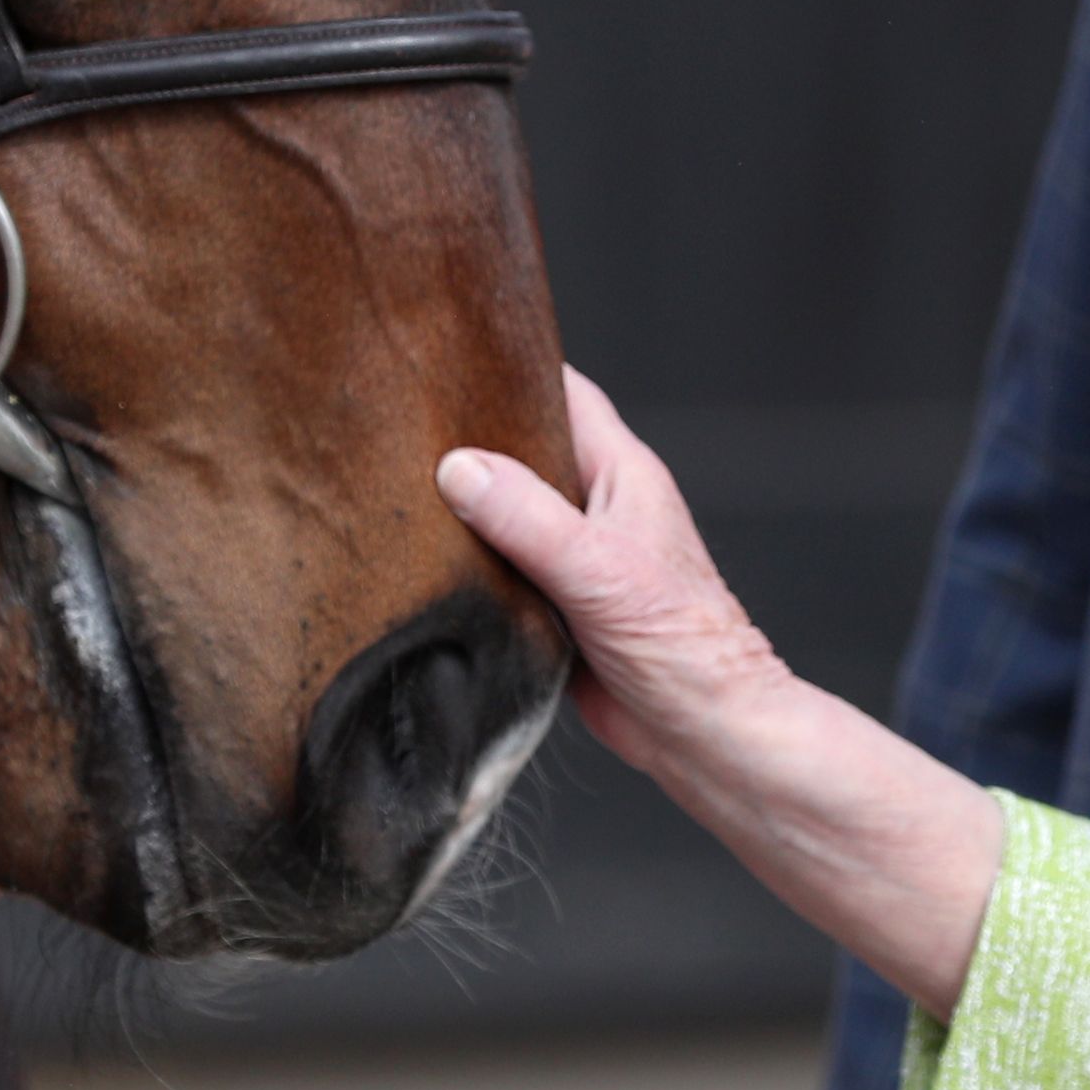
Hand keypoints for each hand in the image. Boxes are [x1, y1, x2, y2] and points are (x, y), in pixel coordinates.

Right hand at [436, 366, 794, 778]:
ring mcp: (575, 560)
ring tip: (389, 490)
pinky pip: (501, 574)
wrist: (701, 734)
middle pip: (524, 454)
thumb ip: (527, 517)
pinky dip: (467, 570)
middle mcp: (597, 509)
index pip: (565, 394)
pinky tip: (418, 566)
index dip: (512, 368)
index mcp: (621, 475)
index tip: (446, 354)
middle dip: (469, 441)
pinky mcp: (555, 609)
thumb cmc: (682, 646)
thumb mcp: (597, 569)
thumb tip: (458, 467)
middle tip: (395, 427)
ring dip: (461, 513)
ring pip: (506, 517)